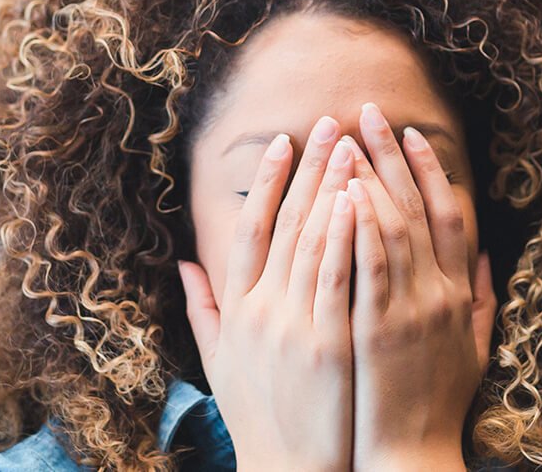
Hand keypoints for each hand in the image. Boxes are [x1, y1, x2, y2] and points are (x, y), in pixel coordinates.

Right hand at [179, 117, 358, 471]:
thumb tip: (184, 264)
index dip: (267, 182)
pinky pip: (337, 278)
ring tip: (352, 144)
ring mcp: (292, 326)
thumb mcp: (220, 362)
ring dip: (332, 187)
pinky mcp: (327, 344)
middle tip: (330, 121)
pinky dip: (345, 236)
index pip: (250, 230)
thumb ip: (203, 309)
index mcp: (237, 311)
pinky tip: (358, 198)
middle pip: (285, 223)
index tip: (284, 143)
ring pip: (312, 241)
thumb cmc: (261, 419)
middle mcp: (260, 311)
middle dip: (309, 169)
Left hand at [346, 103, 492, 471]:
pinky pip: (369, 267)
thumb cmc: (438, 406)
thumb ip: (483, 300)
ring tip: (345, 139)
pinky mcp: (377, 331)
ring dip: (368, 178)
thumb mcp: (475, 350)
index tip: (410, 133)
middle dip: (390, 155)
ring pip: (390, 228)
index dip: (430, 170)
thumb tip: (489, 257)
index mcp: (460, 295)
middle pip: (416, 208)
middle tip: (367, 112)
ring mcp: (410, 311)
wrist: (414, 456)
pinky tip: (343, 193)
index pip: (448, 215)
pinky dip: (360, 227)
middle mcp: (439, 295)